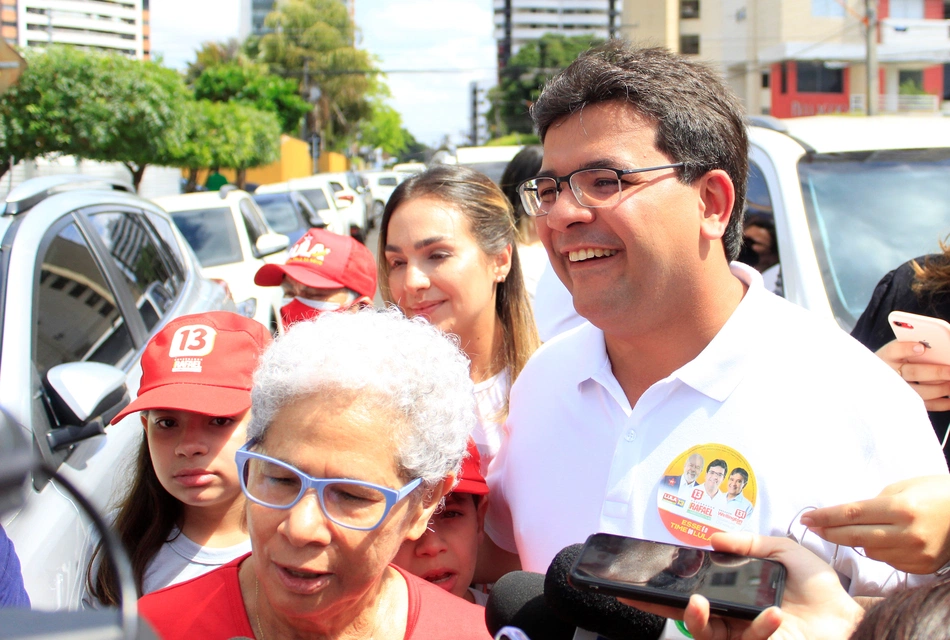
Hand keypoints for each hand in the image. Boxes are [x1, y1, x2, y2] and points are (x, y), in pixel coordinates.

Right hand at [618, 532, 863, 639]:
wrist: (850, 618)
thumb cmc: (820, 590)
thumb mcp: (784, 552)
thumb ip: (750, 542)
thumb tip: (714, 538)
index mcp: (735, 595)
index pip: (694, 591)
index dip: (669, 586)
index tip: (646, 577)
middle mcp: (734, 618)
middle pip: (688, 616)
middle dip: (659, 606)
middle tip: (642, 595)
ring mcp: (744, 636)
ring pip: (706, 634)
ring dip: (695, 619)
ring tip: (697, 603)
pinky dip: (759, 627)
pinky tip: (772, 615)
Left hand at [801, 475, 949, 573]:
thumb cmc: (936, 492)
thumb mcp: (903, 488)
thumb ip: (875, 504)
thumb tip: (849, 517)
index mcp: (900, 508)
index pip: (851, 514)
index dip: (825, 517)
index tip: (807, 518)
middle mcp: (907, 533)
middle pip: (854, 536)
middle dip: (829, 532)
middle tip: (812, 527)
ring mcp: (915, 553)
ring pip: (869, 552)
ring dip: (855, 542)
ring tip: (847, 530)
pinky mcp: (921, 567)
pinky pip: (888, 561)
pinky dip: (878, 551)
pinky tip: (879, 541)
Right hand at [875, 340, 949, 410]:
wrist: (881, 378)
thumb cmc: (896, 360)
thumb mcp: (899, 350)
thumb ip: (912, 346)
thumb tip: (934, 348)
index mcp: (888, 356)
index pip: (894, 350)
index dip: (907, 349)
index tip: (921, 348)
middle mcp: (890, 373)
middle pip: (913, 372)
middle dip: (936, 372)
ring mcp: (898, 390)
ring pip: (921, 391)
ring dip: (941, 388)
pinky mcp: (907, 402)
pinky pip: (925, 405)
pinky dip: (942, 404)